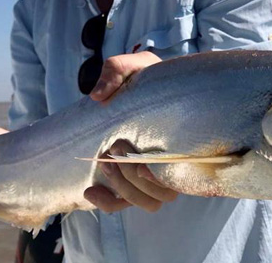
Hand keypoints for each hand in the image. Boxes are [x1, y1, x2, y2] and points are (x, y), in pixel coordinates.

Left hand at [84, 52, 176, 211]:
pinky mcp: (132, 181)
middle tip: (116, 146)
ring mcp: (151, 175)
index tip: (136, 159)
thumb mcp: (134, 65)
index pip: (180, 174)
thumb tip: (99, 97)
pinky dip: (107, 203)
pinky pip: (123, 205)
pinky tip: (90, 190)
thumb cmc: (145, 76)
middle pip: (163, 195)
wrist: (137, 85)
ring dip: (125, 189)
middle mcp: (171, 163)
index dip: (158, 177)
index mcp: (181, 140)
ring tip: (105, 160)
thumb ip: (117, 71)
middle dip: (134, 178)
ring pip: (148, 203)